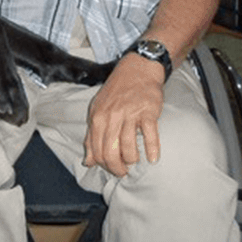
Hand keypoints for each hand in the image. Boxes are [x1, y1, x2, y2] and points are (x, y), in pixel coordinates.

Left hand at [83, 52, 164, 176]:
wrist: (137, 69)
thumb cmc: (116, 92)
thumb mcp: (98, 110)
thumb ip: (92, 137)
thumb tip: (88, 161)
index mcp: (98, 117)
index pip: (97, 149)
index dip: (104, 164)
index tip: (112, 168)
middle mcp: (112, 116)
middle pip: (111, 152)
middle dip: (117, 167)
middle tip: (123, 171)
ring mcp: (130, 114)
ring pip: (128, 147)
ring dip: (132, 159)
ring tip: (135, 161)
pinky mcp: (148, 112)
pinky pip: (150, 136)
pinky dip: (152, 150)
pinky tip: (153, 158)